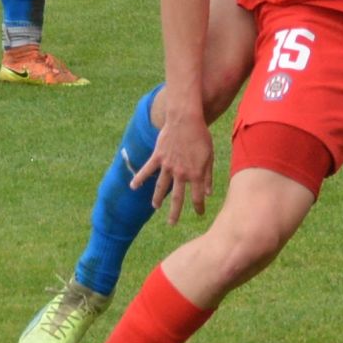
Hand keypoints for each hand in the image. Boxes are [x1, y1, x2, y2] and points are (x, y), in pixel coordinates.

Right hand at [131, 110, 214, 224]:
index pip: (197, 197)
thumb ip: (208, 176)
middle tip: (172, 224)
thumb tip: (208, 193)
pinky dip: (139, 178)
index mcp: (195, 174)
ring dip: (157, 199)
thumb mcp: (209, 156)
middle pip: (177, 198)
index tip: (199, 214)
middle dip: (175, 213)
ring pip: (161, 187)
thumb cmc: (201, 136)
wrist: (186, 119)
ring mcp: (168, 166)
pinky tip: (133, 186)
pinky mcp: (158, 157)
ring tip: (155, 207)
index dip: (198, 207)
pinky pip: (147, 170)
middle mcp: (181, 173)